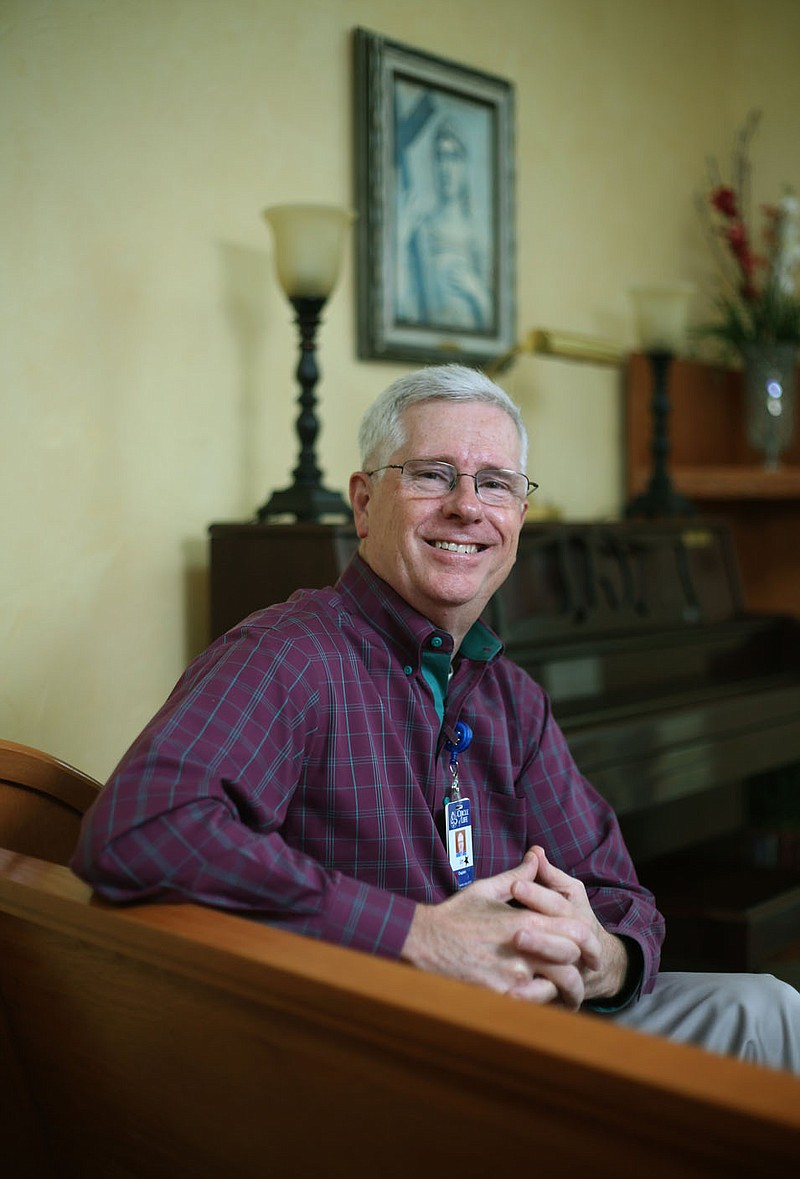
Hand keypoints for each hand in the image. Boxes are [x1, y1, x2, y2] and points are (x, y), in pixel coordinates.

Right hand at [400, 855, 584, 1006]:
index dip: (588, 940)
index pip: (574, 930)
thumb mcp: (485, 889)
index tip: (589, 947)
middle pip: (571, 960)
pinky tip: (543, 1001)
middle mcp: (523, 949)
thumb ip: (517, 876)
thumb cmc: (455, 915)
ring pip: (556, 986)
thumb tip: (536, 857)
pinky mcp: (500, 995)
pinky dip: (541, 1002)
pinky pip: (533, 1003)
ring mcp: (512, 975)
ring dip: (564, 989)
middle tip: (584, 971)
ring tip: (568, 992)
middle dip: (580, 966)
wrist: (423, 943)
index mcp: (524, 920)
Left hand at [509, 846, 628, 1005]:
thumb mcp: (568, 896)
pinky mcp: (567, 996)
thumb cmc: (575, 922)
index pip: (559, 904)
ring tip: (517, 958)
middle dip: (540, 934)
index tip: (515, 885)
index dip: (538, 894)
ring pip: (565, 971)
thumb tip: (535, 851)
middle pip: (565, 939)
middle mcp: (581, 946)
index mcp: (578, 917)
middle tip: (515, 930)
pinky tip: (514, 994)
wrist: (601, 966)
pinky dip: (538, 998)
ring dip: (543, 963)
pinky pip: (557, 999)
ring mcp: (576, 972)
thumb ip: (550, 876)